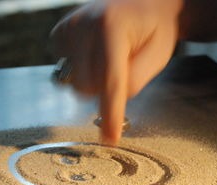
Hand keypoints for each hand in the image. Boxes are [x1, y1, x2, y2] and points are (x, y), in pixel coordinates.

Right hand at [50, 0, 182, 145]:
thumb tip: (109, 102)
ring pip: (74, 83)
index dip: (111, 114)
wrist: (142, 4)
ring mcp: (67, 28)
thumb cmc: (154, 29)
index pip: (110, 82)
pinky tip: (93, 54)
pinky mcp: (58, 34)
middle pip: (87, 87)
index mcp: (112, 27)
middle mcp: (83, 25)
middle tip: (121, 70)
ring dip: (93, 80)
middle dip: (105, 89)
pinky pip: (64, 70)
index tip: (109, 138)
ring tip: (108, 59)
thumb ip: (135, 81)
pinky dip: (80, 69)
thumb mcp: (158, 56)